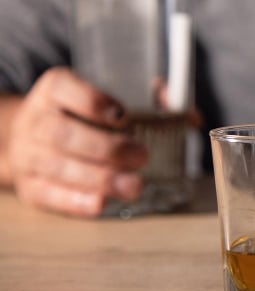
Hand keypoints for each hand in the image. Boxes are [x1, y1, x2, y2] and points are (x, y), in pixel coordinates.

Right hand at [7, 67, 147, 216]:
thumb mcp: (108, 99)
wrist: (35, 140)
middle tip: (142, 157)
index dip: (92, 101)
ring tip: (135, 186)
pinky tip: (101, 203)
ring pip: (57, 166)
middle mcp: (35, 120)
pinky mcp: (29, 185)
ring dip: (99, 178)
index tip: (125, 116)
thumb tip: (191, 117)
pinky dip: (75, 200)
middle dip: (106, 148)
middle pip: (62, 133)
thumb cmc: (85, 118)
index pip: (62, 87)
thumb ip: (150, 101)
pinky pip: (48, 194)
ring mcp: (27, 154)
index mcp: (54, 89)